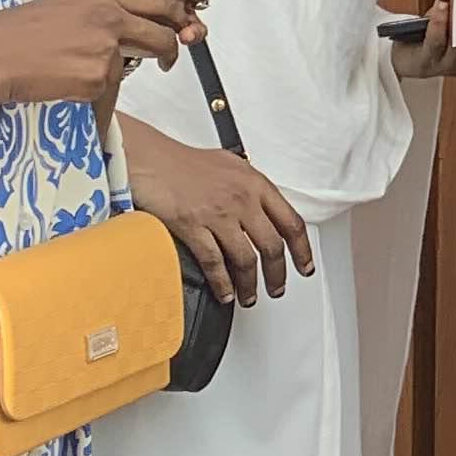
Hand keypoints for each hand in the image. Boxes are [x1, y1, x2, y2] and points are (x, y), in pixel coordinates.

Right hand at [0, 0, 209, 116]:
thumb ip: (95, 10)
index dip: (175, 16)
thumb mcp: (61, 4)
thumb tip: (116, 22)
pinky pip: (106, 88)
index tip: (178, 26)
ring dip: (113, 72)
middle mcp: (110, 18)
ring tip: (76, 71)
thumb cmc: (14, 32)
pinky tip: (63, 82)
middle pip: (162, 35)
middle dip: (170, 50)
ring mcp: (106, 49)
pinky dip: (90, 90)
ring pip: (130, 65)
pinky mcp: (99, 78)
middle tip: (166, 61)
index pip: (158, 1)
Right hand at [120, 127, 313, 305]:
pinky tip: (225, 292)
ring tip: (249, 297)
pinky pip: (214, 262)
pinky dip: (222, 283)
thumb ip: (250, 187)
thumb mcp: (230, 165)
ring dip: (250, 284)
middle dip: (277, 274)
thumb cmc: (183, 161)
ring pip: (246, 259)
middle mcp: (242, 199)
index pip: (291, 222)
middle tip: (277, 288)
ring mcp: (219, 214)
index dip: (302, 250)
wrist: (150, 158)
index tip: (304, 266)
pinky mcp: (194, 226)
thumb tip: (262, 206)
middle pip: (272, 246)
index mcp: (256, 184)